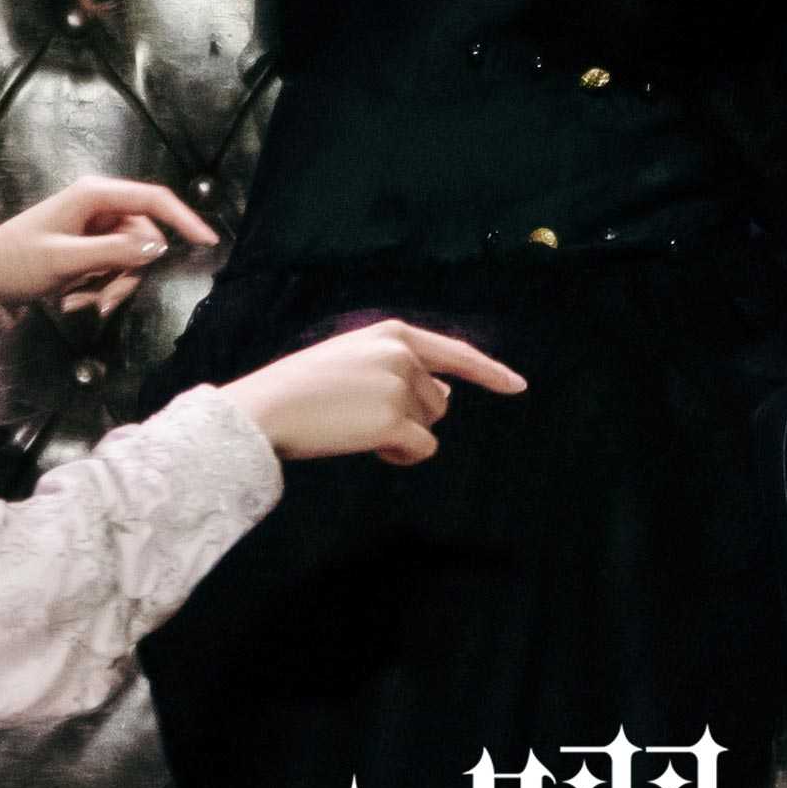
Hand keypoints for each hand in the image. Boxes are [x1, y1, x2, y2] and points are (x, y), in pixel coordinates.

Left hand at [0, 176, 216, 312]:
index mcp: (94, 194)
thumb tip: (158, 248)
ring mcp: (94, 226)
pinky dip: (99, 288)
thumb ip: (115, 253)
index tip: (208, 241)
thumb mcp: (67, 260)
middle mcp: (99, 204)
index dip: (184, 218)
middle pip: (143, 237)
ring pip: (131, 258)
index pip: (153, 198)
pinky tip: (73, 301)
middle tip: (104, 305)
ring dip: (111, 286)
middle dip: (128, 274)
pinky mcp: (89, 246)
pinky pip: (113, 267)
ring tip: (79, 304)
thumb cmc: (18, 262)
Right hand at [219, 318, 523, 465]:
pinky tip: (372, 447)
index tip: (518, 386)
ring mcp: (400, 386)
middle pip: (441, 398)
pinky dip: (402, 454)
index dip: (491, 372)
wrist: (268, 408)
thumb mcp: (354, 360)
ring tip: (359, 427)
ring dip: (405, 434)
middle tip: (363, 416)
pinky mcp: (394, 420)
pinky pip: (422, 447)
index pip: (456, 352)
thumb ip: (399, 369)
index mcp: (393, 333)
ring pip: (431, 423)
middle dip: (412, 414)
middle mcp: (403, 354)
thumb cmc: (303, 388)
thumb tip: (446, 394)